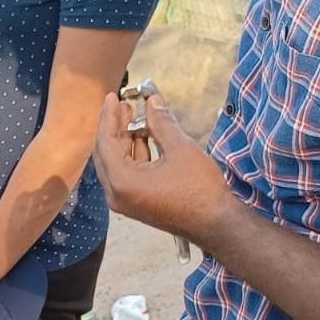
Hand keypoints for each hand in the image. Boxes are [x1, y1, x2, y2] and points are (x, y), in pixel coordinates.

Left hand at [94, 92, 235, 244]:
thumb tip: (152, 101)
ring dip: (124, 140)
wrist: (214, 222)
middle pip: (106, 153)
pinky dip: (133, 155)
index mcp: (121, 182)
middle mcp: (116, 195)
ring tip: (134, 115)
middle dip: (114, 127)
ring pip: (116, 164)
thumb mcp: (180, 148)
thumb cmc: (199, 189)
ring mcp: (124, 201)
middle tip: (123, 104)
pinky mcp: (135, 203)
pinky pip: (126, 174)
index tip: (111, 97)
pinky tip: (144, 136)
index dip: (108, 116)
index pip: (105, 142)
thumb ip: (161, 122)